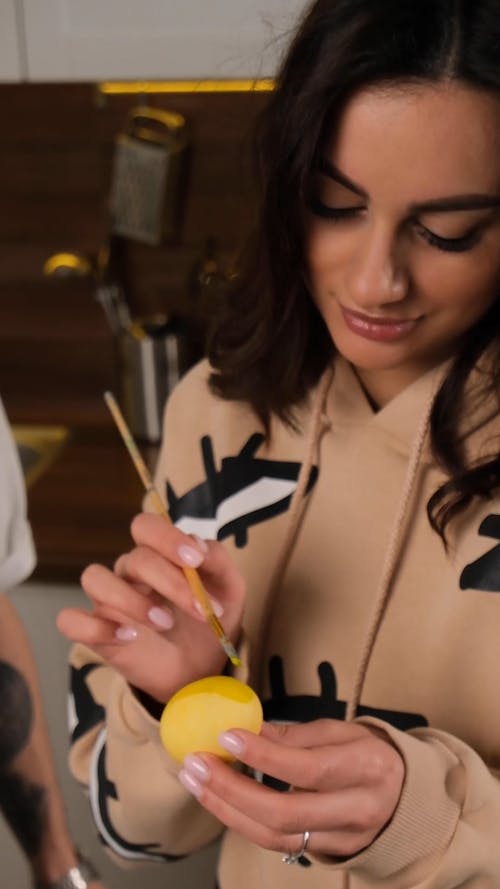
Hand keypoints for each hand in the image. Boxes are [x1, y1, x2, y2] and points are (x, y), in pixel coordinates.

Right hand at [57, 513, 244, 701]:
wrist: (201, 670)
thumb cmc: (209, 622)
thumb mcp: (229, 592)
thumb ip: (218, 562)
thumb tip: (198, 544)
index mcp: (158, 555)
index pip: (146, 526)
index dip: (167, 537)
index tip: (196, 560)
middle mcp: (129, 573)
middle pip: (135, 559)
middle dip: (172, 582)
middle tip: (201, 610)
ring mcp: (109, 602)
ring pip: (95, 579)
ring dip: (132, 600)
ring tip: (165, 623)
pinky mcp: (97, 634)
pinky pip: (71, 621)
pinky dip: (95, 627)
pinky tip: (128, 637)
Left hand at [177, 718, 404, 859]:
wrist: (405, 799)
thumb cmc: (367, 754)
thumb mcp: (341, 731)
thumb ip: (295, 735)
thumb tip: (247, 728)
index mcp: (366, 767)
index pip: (308, 768)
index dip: (264, 756)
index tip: (226, 735)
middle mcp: (357, 809)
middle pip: (285, 813)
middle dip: (232, 790)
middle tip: (196, 763)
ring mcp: (342, 839)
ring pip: (275, 836)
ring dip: (227, 809)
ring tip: (195, 780)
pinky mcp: (327, 855)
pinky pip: (278, 843)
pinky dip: (242, 821)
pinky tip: (218, 798)